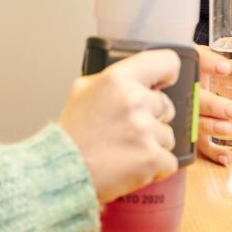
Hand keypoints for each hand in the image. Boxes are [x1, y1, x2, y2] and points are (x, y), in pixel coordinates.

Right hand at [58, 49, 180, 203]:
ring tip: (125, 149)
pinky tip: (133, 165)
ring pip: (168, 136)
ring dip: (152, 144)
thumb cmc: (72, 134)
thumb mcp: (83, 90)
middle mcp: (134, 100)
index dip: (166, 74)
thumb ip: (111, 80)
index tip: (163, 84)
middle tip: (127, 129)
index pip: (166, 62)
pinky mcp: (152, 158)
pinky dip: (156, 167)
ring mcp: (145, 130)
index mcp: (118, 79)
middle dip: (152, 118)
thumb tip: (135, 78)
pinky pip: (169, 161)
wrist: (61, 170)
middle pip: (167, 105)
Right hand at [194, 45, 231, 166]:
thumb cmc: (220, 75)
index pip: (197, 57)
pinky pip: (198, 143)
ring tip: (228, 129)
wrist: (192, 85)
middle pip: (195, 95)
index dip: (208, 62)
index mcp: (199, 64)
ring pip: (195, 119)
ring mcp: (189, 108)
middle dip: (214, 105)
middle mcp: (190, 86)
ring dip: (211, 126)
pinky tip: (226, 157)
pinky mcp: (194, 128)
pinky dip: (212, 151)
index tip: (226, 68)